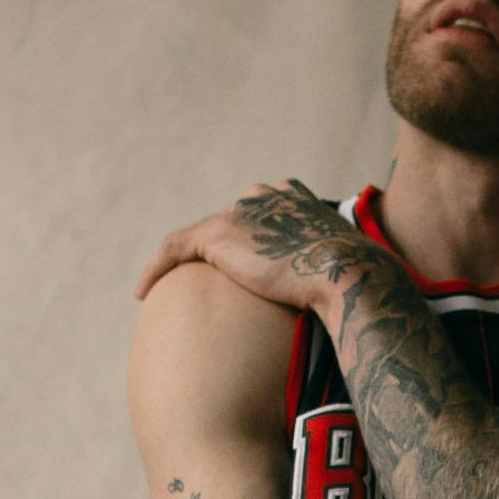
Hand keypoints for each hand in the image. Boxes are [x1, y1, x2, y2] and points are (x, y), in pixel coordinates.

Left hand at [137, 182, 380, 318]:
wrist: (347, 274)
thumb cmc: (355, 282)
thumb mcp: (345, 272)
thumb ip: (332, 274)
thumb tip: (342, 301)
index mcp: (296, 199)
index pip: (261, 212)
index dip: (246, 239)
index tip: (239, 265)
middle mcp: (265, 196)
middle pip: (228, 222)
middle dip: (215, 249)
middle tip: (200, 281)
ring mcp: (240, 211)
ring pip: (198, 237)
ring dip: (180, 262)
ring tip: (163, 286)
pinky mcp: (218, 231)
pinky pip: (175, 248)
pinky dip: (156, 269)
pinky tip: (143, 293)